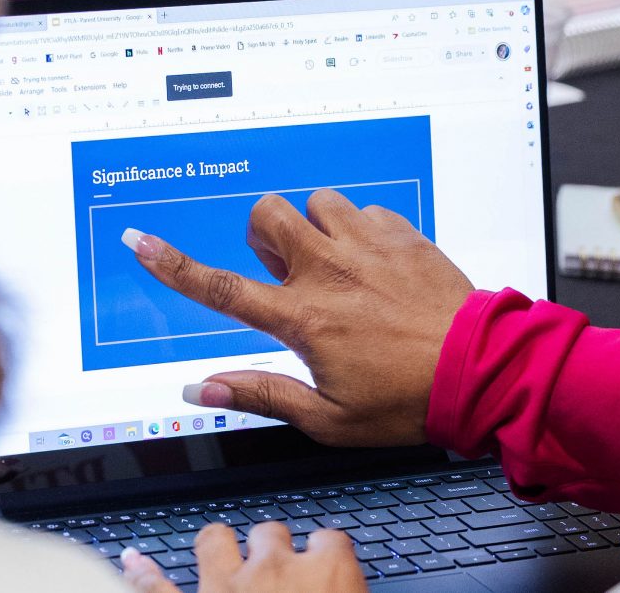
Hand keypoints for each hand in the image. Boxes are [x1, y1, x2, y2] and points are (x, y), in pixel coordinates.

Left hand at [121, 522, 366, 592]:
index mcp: (328, 575)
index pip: (329, 541)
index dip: (325, 555)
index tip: (325, 566)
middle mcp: (274, 570)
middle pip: (271, 534)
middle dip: (272, 550)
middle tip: (276, 575)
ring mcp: (224, 589)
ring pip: (215, 540)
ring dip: (219, 547)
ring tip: (221, 556)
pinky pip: (155, 588)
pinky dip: (141, 575)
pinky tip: (132, 562)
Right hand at [123, 188, 473, 445]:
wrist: (479, 371)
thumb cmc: (405, 400)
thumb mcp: (327, 416)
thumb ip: (261, 393)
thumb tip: (202, 389)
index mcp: (302, 318)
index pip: (221, 288)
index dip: (173, 265)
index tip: (141, 242)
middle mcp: (328, 270)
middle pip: (266, 215)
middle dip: (264, 235)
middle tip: (288, 271)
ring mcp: (367, 246)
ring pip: (315, 203)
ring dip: (315, 229)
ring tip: (339, 265)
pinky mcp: (401, 234)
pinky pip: (365, 209)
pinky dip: (361, 230)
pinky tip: (377, 264)